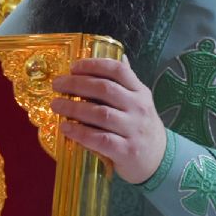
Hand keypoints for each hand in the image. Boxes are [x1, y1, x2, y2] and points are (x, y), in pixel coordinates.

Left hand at [50, 57, 166, 184]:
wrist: (159, 159)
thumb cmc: (141, 127)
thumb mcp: (139, 101)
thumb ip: (127, 82)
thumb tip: (119, 55)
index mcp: (140, 92)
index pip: (118, 70)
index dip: (94, 65)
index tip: (73, 66)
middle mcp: (138, 108)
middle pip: (105, 89)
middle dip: (77, 84)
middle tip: (57, 84)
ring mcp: (133, 130)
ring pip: (100, 114)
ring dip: (74, 108)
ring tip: (56, 105)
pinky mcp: (126, 151)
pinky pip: (100, 139)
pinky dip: (80, 133)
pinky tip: (66, 128)